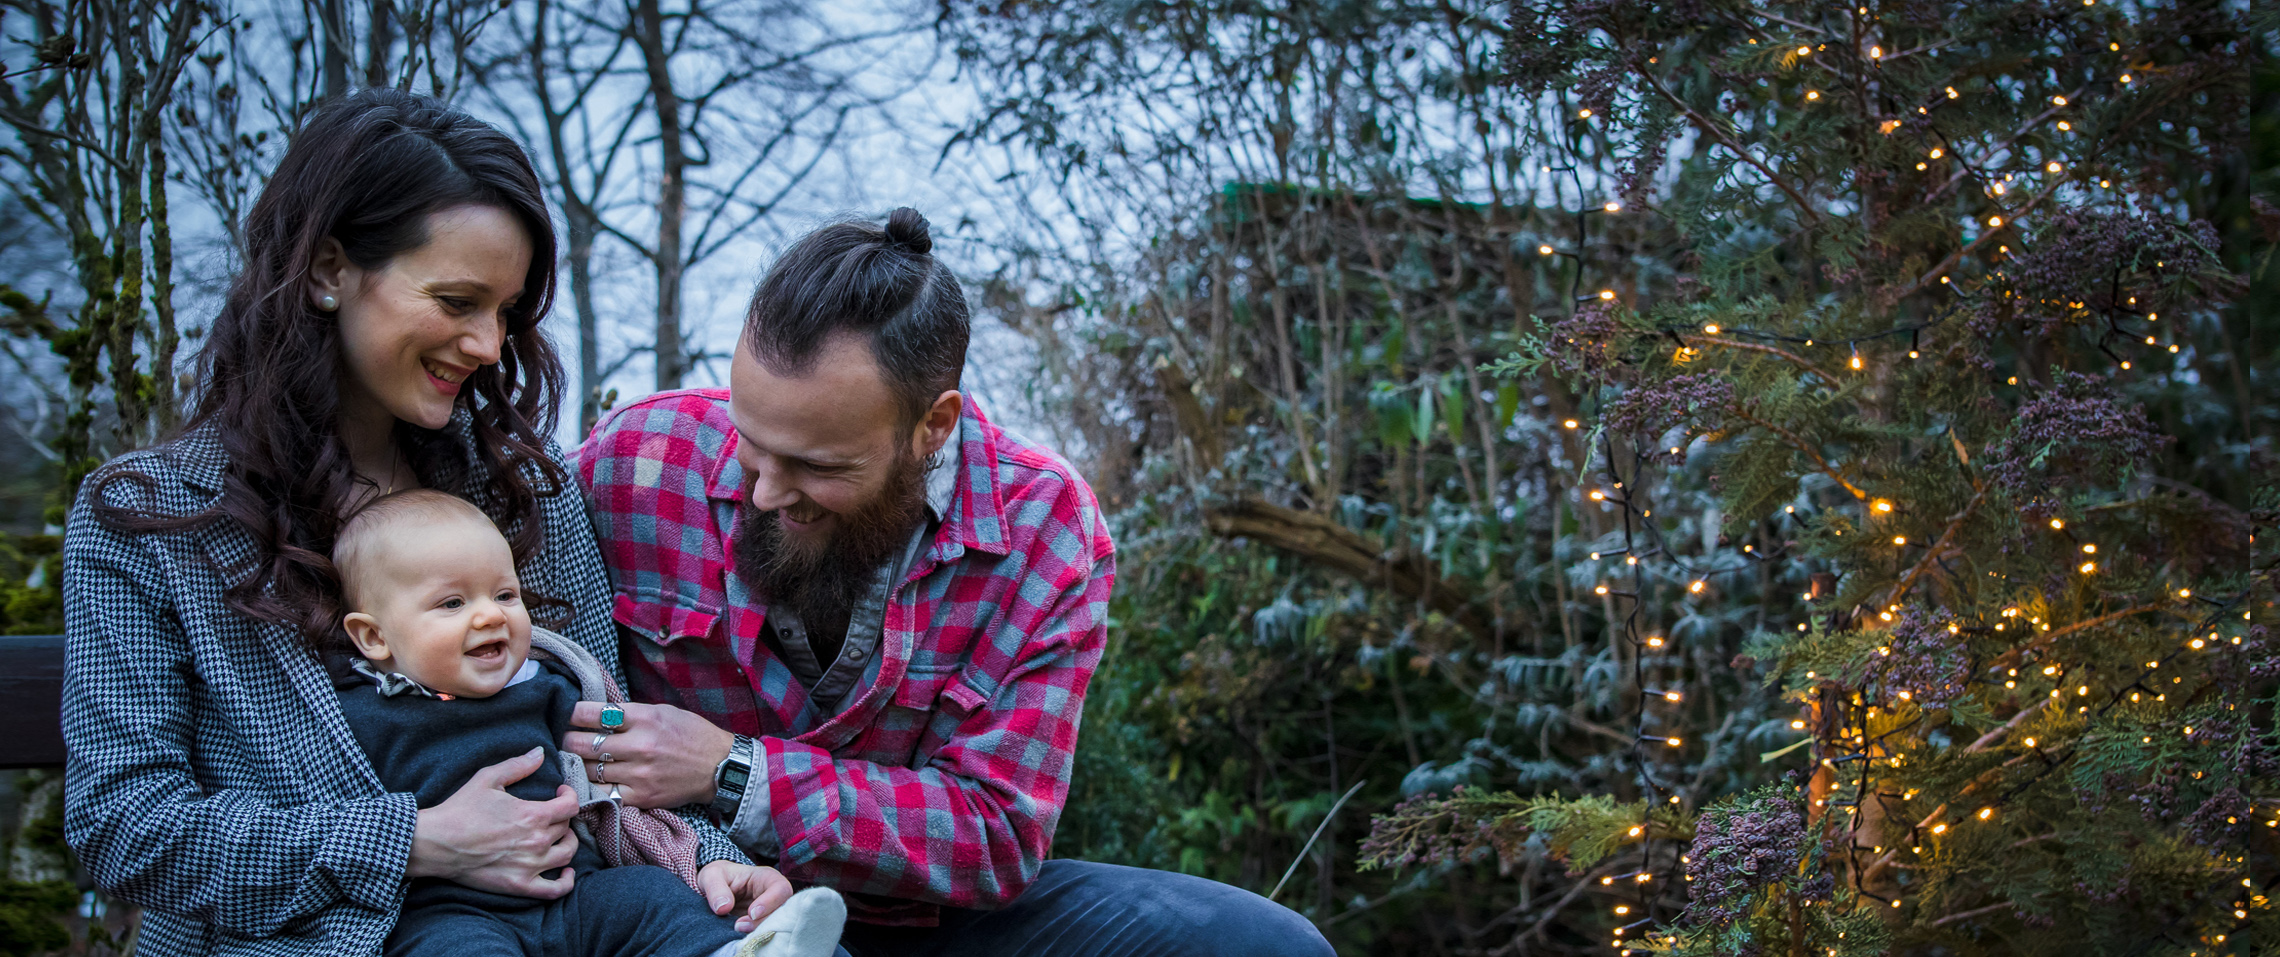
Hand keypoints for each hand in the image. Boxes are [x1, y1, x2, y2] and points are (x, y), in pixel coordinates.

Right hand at [406, 747, 581, 898]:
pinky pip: (555, 890)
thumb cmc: (460, 809)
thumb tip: (540, 752)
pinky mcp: (519, 885)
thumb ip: (517, 765)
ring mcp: (530, 866)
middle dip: (561, 817)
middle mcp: (537, 841)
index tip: (560, 792)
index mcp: (533, 814)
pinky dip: (566, 882)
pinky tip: (565, 873)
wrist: (436, 843)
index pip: (571, 805)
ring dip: (567, 843)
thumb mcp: (488, 778)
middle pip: (566, 828)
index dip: (569, 795)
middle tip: (550, 814)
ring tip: (558, 838)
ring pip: (567, 854)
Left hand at [562, 701, 733, 807]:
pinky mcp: (641, 796)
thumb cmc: (691, 735)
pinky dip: (592, 787)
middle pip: (586, 744)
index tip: (565, 714)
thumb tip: (597, 713)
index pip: (595, 714)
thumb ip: (631, 713)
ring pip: (590, 770)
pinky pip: (604, 793)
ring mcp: (639, 773)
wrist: (720, 767)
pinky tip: (587, 781)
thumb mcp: (663, 711)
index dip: (573, 714)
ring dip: (577, 764)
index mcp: (645, 718)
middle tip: (563, 740)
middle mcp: (640, 745)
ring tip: (572, 760)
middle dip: (568, 741)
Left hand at [697, 860, 794, 932]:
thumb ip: (716, 888)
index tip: (751, 913)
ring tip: (737, 929)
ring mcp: (770, 911)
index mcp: (766, 877)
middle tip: (739, 926)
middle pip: (782, 911)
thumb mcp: (711, 875)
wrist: (715, 888)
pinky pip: (765, 932)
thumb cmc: (718, 876)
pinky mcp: (762, 924)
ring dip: (757, 931)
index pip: (780, 889)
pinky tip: (740, 935)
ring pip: (775, 924)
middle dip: (763, 921)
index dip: (770, 902)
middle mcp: (773, 895)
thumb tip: (723, 908)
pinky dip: (754, 936)